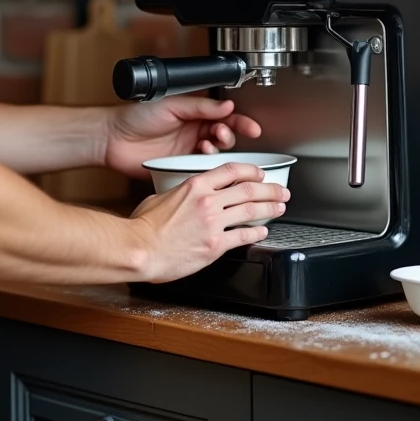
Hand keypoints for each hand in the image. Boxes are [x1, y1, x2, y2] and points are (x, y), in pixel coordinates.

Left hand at [103, 96, 261, 178]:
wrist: (113, 138)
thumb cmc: (136, 116)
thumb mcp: (172, 105)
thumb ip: (201, 107)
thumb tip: (226, 105)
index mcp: (194, 113)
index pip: (224, 116)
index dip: (241, 122)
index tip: (253, 129)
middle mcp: (193, 131)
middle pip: (224, 135)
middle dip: (230, 135)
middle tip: (223, 135)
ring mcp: (187, 150)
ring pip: (216, 153)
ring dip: (218, 150)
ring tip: (208, 145)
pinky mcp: (180, 167)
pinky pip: (201, 168)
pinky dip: (206, 165)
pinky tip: (201, 158)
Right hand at [128, 162, 289, 282]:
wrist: (138, 249)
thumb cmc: (142, 227)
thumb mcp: (159, 198)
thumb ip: (178, 194)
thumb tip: (182, 197)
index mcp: (195, 186)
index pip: (231, 170)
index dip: (251, 170)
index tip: (260, 173)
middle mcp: (208, 201)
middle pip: (248, 189)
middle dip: (270, 189)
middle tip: (281, 191)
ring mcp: (213, 223)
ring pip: (251, 210)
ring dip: (270, 207)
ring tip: (280, 207)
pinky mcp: (215, 246)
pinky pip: (243, 236)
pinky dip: (257, 232)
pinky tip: (263, 231)